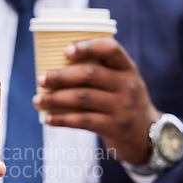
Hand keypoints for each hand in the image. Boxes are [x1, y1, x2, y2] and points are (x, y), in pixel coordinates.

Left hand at [33, 38, 160, 163]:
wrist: (145, 136)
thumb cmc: (121, 103)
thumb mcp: (120, 84)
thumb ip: (99, 73)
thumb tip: (53, 68)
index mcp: (127, 68)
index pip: (110, 49)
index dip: (87, 47)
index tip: (65, 50)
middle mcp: (127, 85)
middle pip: (90, 74)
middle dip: (61, 76)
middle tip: (41, 79)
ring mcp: (122, 107)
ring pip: (82, 98)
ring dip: (55, 99)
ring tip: (37, 100)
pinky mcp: (114, 127)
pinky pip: (83, 121)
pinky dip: (62, 119)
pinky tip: (48, 119)